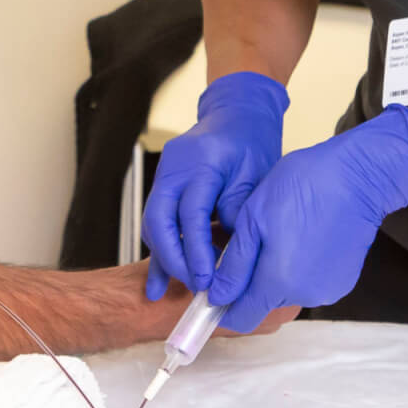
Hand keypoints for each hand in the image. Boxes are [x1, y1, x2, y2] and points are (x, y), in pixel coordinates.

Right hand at [142, 72, 289, 298]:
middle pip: (158, 221)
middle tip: (196, 287)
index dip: (196, 250)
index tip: (207, 280)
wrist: (238, 115)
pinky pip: (157, 224)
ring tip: (179, 291)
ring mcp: (164, 177)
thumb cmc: (251, 142)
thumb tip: (229, 255)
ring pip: (153, 225)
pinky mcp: (164, 188)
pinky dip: (160, 254)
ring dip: (165, 260)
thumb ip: (239, 211)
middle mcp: (174, 168)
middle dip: (173, 259)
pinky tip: (156, 285)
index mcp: (200, 161)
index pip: (190, 213)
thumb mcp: (255, 174)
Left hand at [208, 105, 407, 332]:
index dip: (223, 307)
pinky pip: (309, 283)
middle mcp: (304, 295)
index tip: (214, 289)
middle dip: (251, 281)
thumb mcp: (253, 218)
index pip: (241, 317)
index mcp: (277, 281)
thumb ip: (234, 264)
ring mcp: (327, 291)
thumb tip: (217, 297)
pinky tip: (304, 236)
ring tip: (282, 232)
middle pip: (264, 302)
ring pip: (286, 291)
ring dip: (277, 273)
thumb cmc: (301, 187)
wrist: (358, 177)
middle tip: (253, 240)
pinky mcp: (343, 281)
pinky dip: (301, 268)